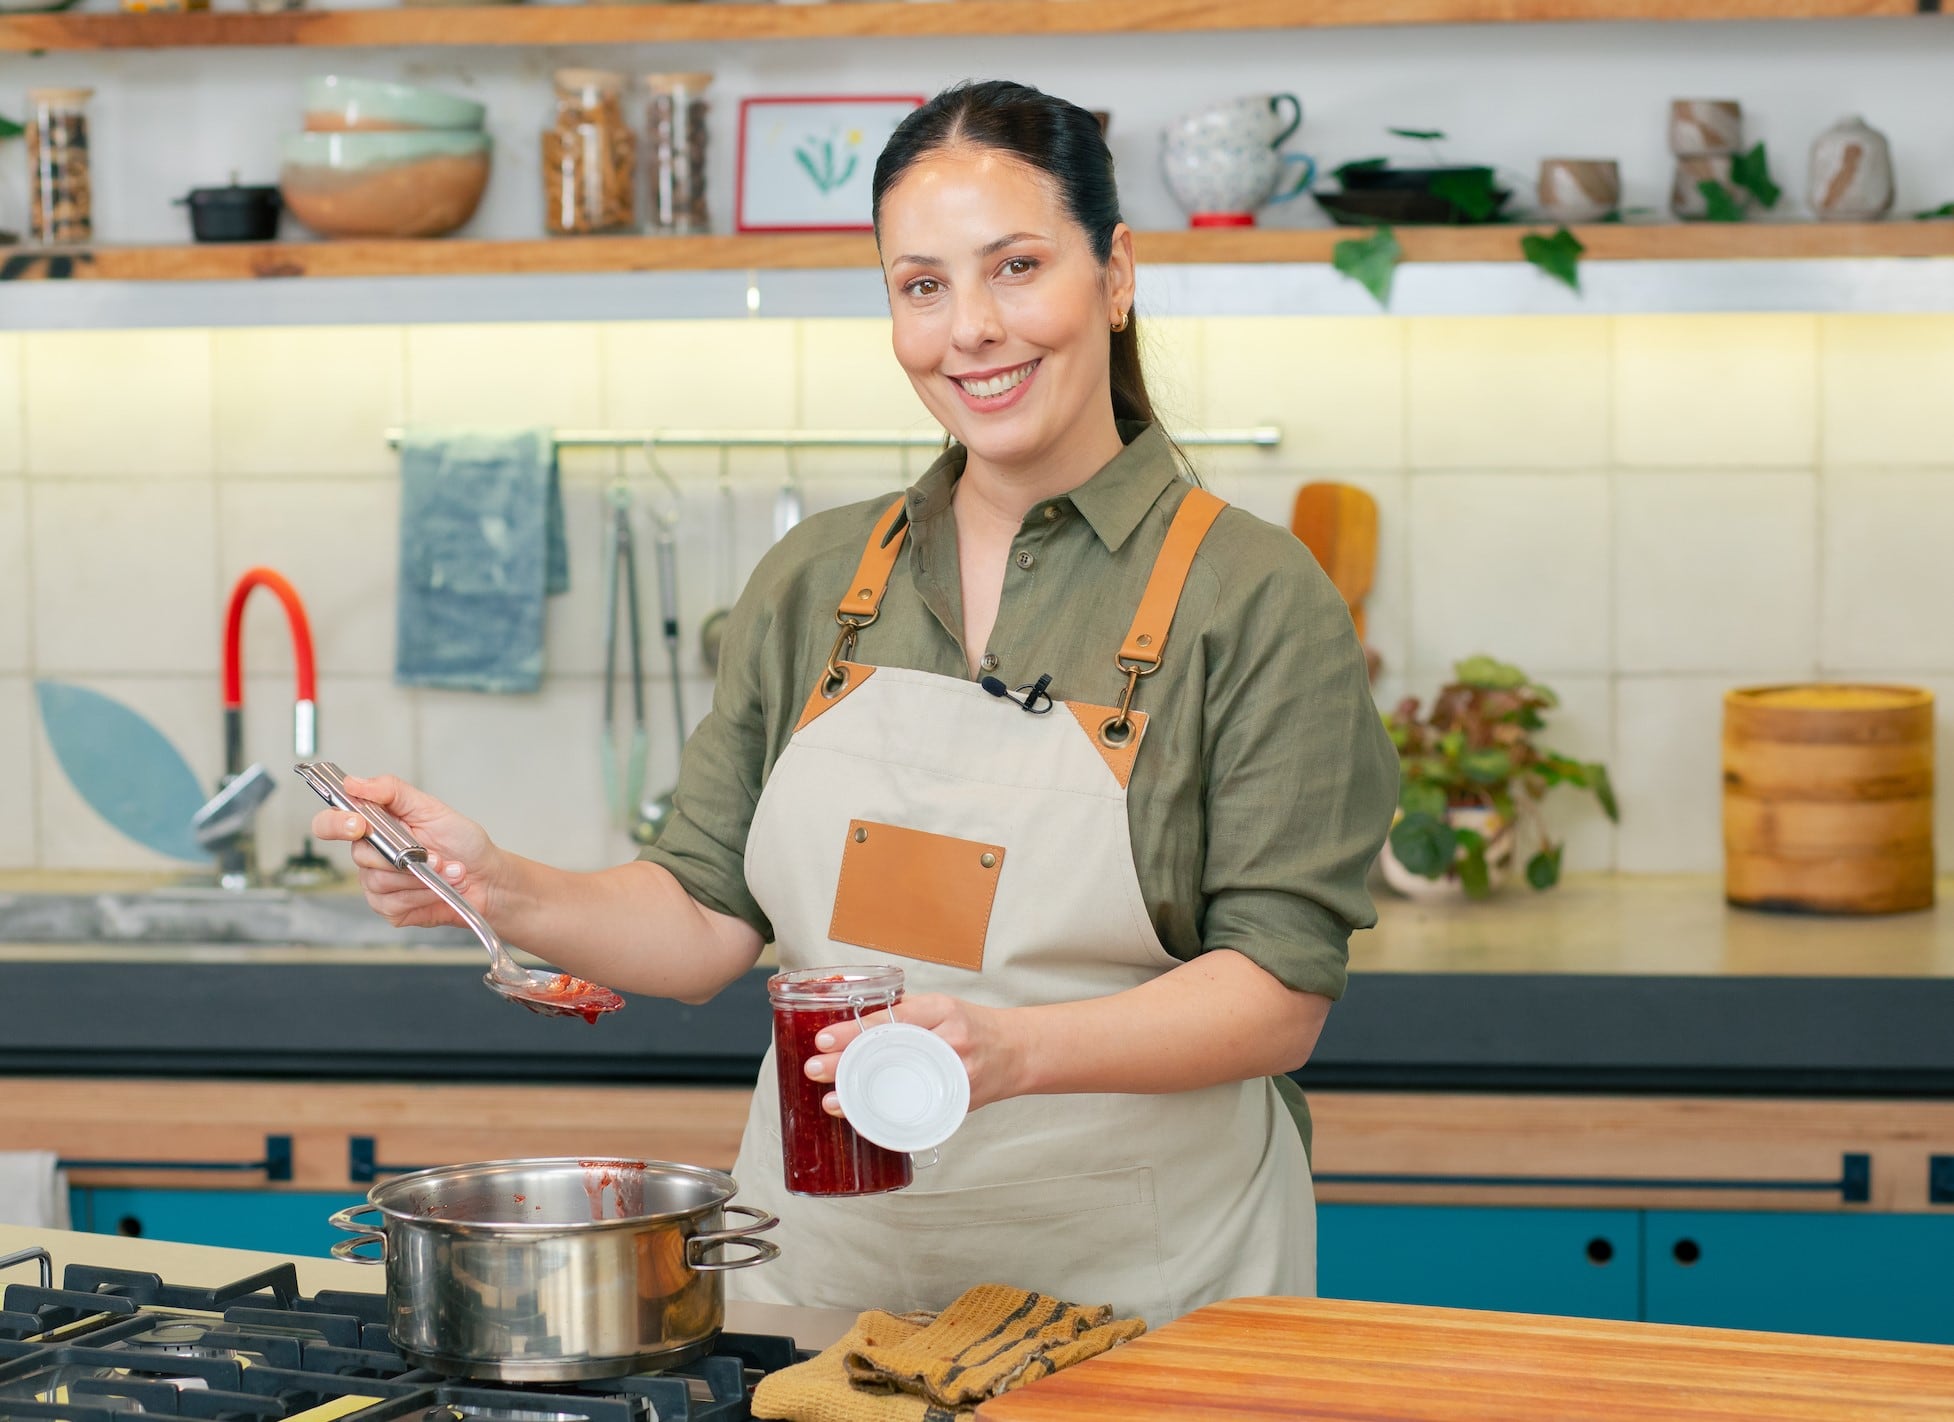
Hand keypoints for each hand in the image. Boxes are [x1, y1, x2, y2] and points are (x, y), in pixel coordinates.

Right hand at [309, 774, 504, 930]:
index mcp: (374, 826)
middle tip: (433, 854)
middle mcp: (370, 855)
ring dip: (421, 877)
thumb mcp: (431, 808)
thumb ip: (392, 791)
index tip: (358, 824)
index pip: (330, 823)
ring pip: (380, 882)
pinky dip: (423, 895)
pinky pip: (394, 904)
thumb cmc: (462, 842)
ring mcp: (377, 884)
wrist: (487, 877)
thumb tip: (354, 782)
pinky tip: (438, 888)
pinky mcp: (389, 908)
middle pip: (360, 856)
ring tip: (444, 869)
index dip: (336, 824)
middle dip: (403, 856)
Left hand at [800, 992, 1028, 1118]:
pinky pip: (920, 1112)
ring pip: (902, 1088)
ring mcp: (955, 1075)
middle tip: (814, 1069)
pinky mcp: (957, 1102)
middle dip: (847, 1064)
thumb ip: (906, 1014)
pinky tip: (865, 1121)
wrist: (1017, 1051)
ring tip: (831, 1101)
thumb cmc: (973, 1026)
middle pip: (892, 1054)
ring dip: (862, 1097)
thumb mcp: (942, 1007)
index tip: (823, 1039)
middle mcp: (950, 1041)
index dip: (854, 1032)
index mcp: (942, 1011)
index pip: (891, 1020)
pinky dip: (889, 1118)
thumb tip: (854, 1026)